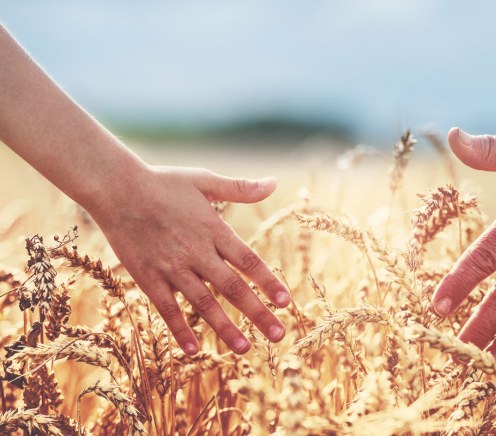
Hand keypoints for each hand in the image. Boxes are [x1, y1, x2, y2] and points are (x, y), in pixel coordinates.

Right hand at [88, 165, 290, 354]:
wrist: (115, 188)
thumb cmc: (163, 182)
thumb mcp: (204, 180)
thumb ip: (240, 188)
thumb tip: (273, 183)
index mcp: (213, 229)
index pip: (248, 260)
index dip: (268, 282)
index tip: (286, 302)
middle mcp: (196, 252)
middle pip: (233, 288)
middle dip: (258, 313)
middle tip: (279, 335)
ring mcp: (171, 268)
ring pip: (204, 304)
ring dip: (225, 328)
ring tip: (245, 349)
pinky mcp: (148, 278)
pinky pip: (166, 308)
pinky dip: (179, 329)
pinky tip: (193, 350)